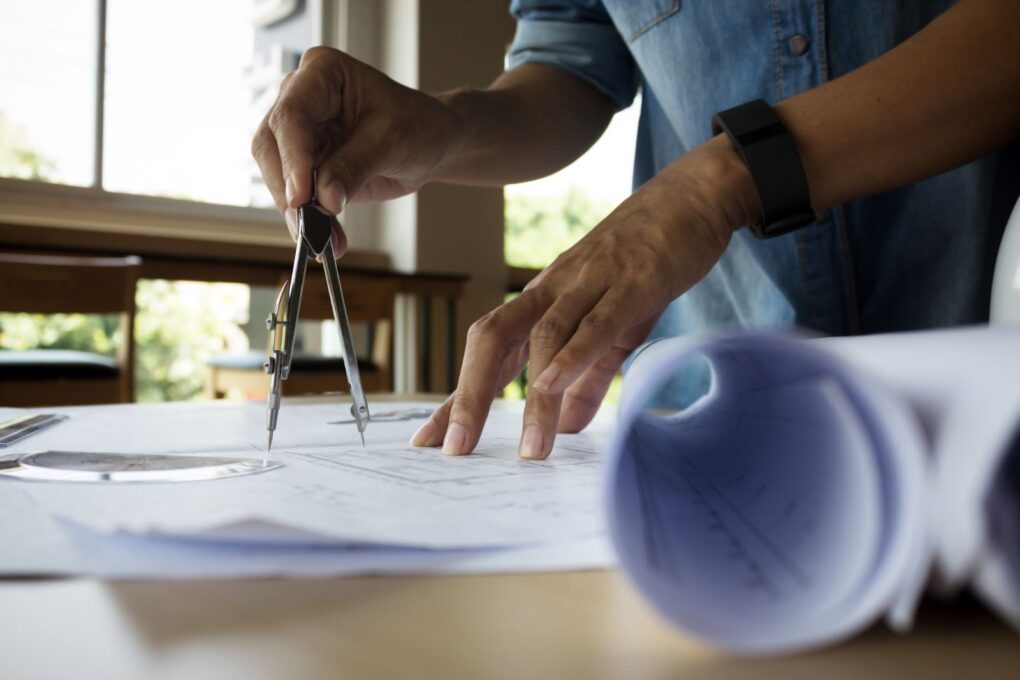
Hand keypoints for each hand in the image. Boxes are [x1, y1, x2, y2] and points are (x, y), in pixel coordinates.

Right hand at [251, 46, 459, 253]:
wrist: (430, 142)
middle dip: (289, 192)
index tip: (301, 197)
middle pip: (272, 146)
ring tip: (324, 242)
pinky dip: (310, 221)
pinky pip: (296, 195)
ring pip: (277, 175)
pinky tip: (328, 241)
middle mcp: (300, 98)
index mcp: (321, 73)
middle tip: (309, 229)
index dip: (292, 158)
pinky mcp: (304, 164)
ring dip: (298, 213)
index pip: (292, 115)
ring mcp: (299, 132)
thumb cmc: (417, 125)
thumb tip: (322, 199)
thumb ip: (354, 167)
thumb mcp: (392, 142)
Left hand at [410, 136, 755, 458]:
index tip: (428, 440)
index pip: (487, 353)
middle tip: (456, 450)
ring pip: (545, 339)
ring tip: (529, 450)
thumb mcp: (613, 327)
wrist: (690, 199)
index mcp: (543, 303)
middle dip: (470, 397)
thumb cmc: (645, 263)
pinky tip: (552, 387)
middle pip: (493, 340)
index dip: (457, 397)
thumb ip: (588, 378)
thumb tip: (566, 427)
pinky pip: (595, 321)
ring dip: (533, 399)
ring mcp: (589, 282)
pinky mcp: (631, 281)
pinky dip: (572, 356)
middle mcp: (552, 290)